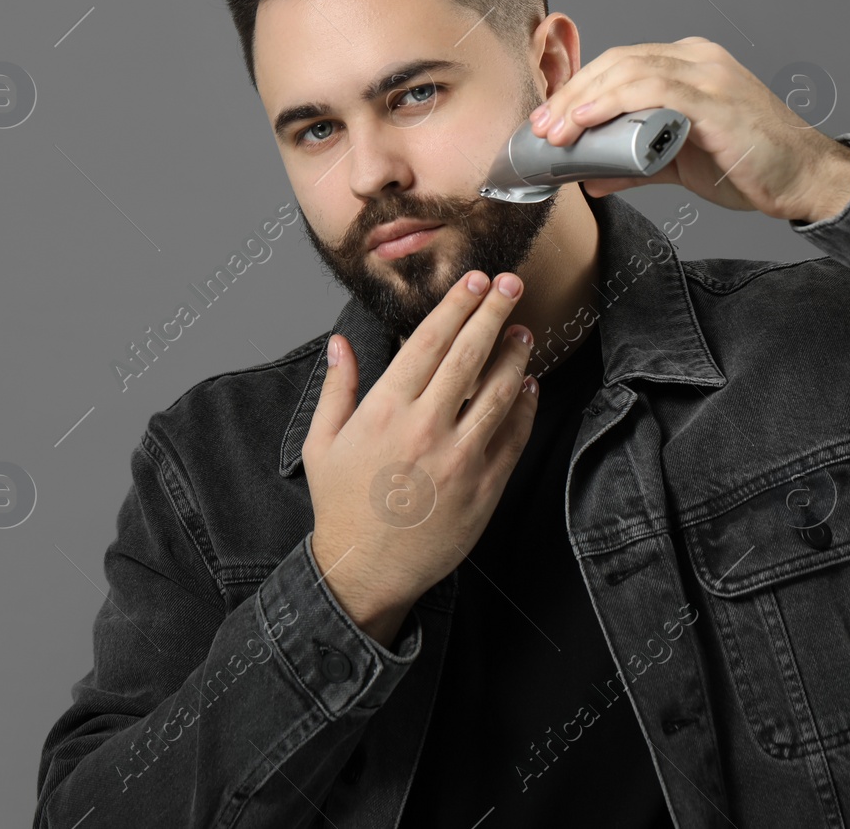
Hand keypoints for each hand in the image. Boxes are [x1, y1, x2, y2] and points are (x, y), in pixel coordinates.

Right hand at [304, 269, 538, 645]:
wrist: (366, 570)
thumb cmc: (342, 506)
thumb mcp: (322, 443)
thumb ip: (337, 388)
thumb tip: (340, 343)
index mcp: (385, 410)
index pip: (429, 342)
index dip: (456, 306)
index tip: (474, 280)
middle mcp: (425, 427)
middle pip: (470, 355)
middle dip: (493, 311)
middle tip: (511, 282)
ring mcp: (459, 457)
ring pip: (499, 391)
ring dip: (515, 354)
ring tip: (525, 329)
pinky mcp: (484, 485)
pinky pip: (513, 435)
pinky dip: (524, 405)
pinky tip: (528, 384)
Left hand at [528, 36, 849, 222]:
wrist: (806, 179)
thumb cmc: (752, 167)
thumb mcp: (681, 163)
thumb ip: (635, 165)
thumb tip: (591, 176)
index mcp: (690, 64)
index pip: (620, 64)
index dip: (579, 89)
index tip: (548, 120)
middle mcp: (697, 58)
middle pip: (617, 63)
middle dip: (571, 95)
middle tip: (542, 129)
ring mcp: (708, 73)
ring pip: (628, 71)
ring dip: (584, 102)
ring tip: (557, 132)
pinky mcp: (715, 97)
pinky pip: (653, 88)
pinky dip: (614, 102)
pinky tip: (589, 120)